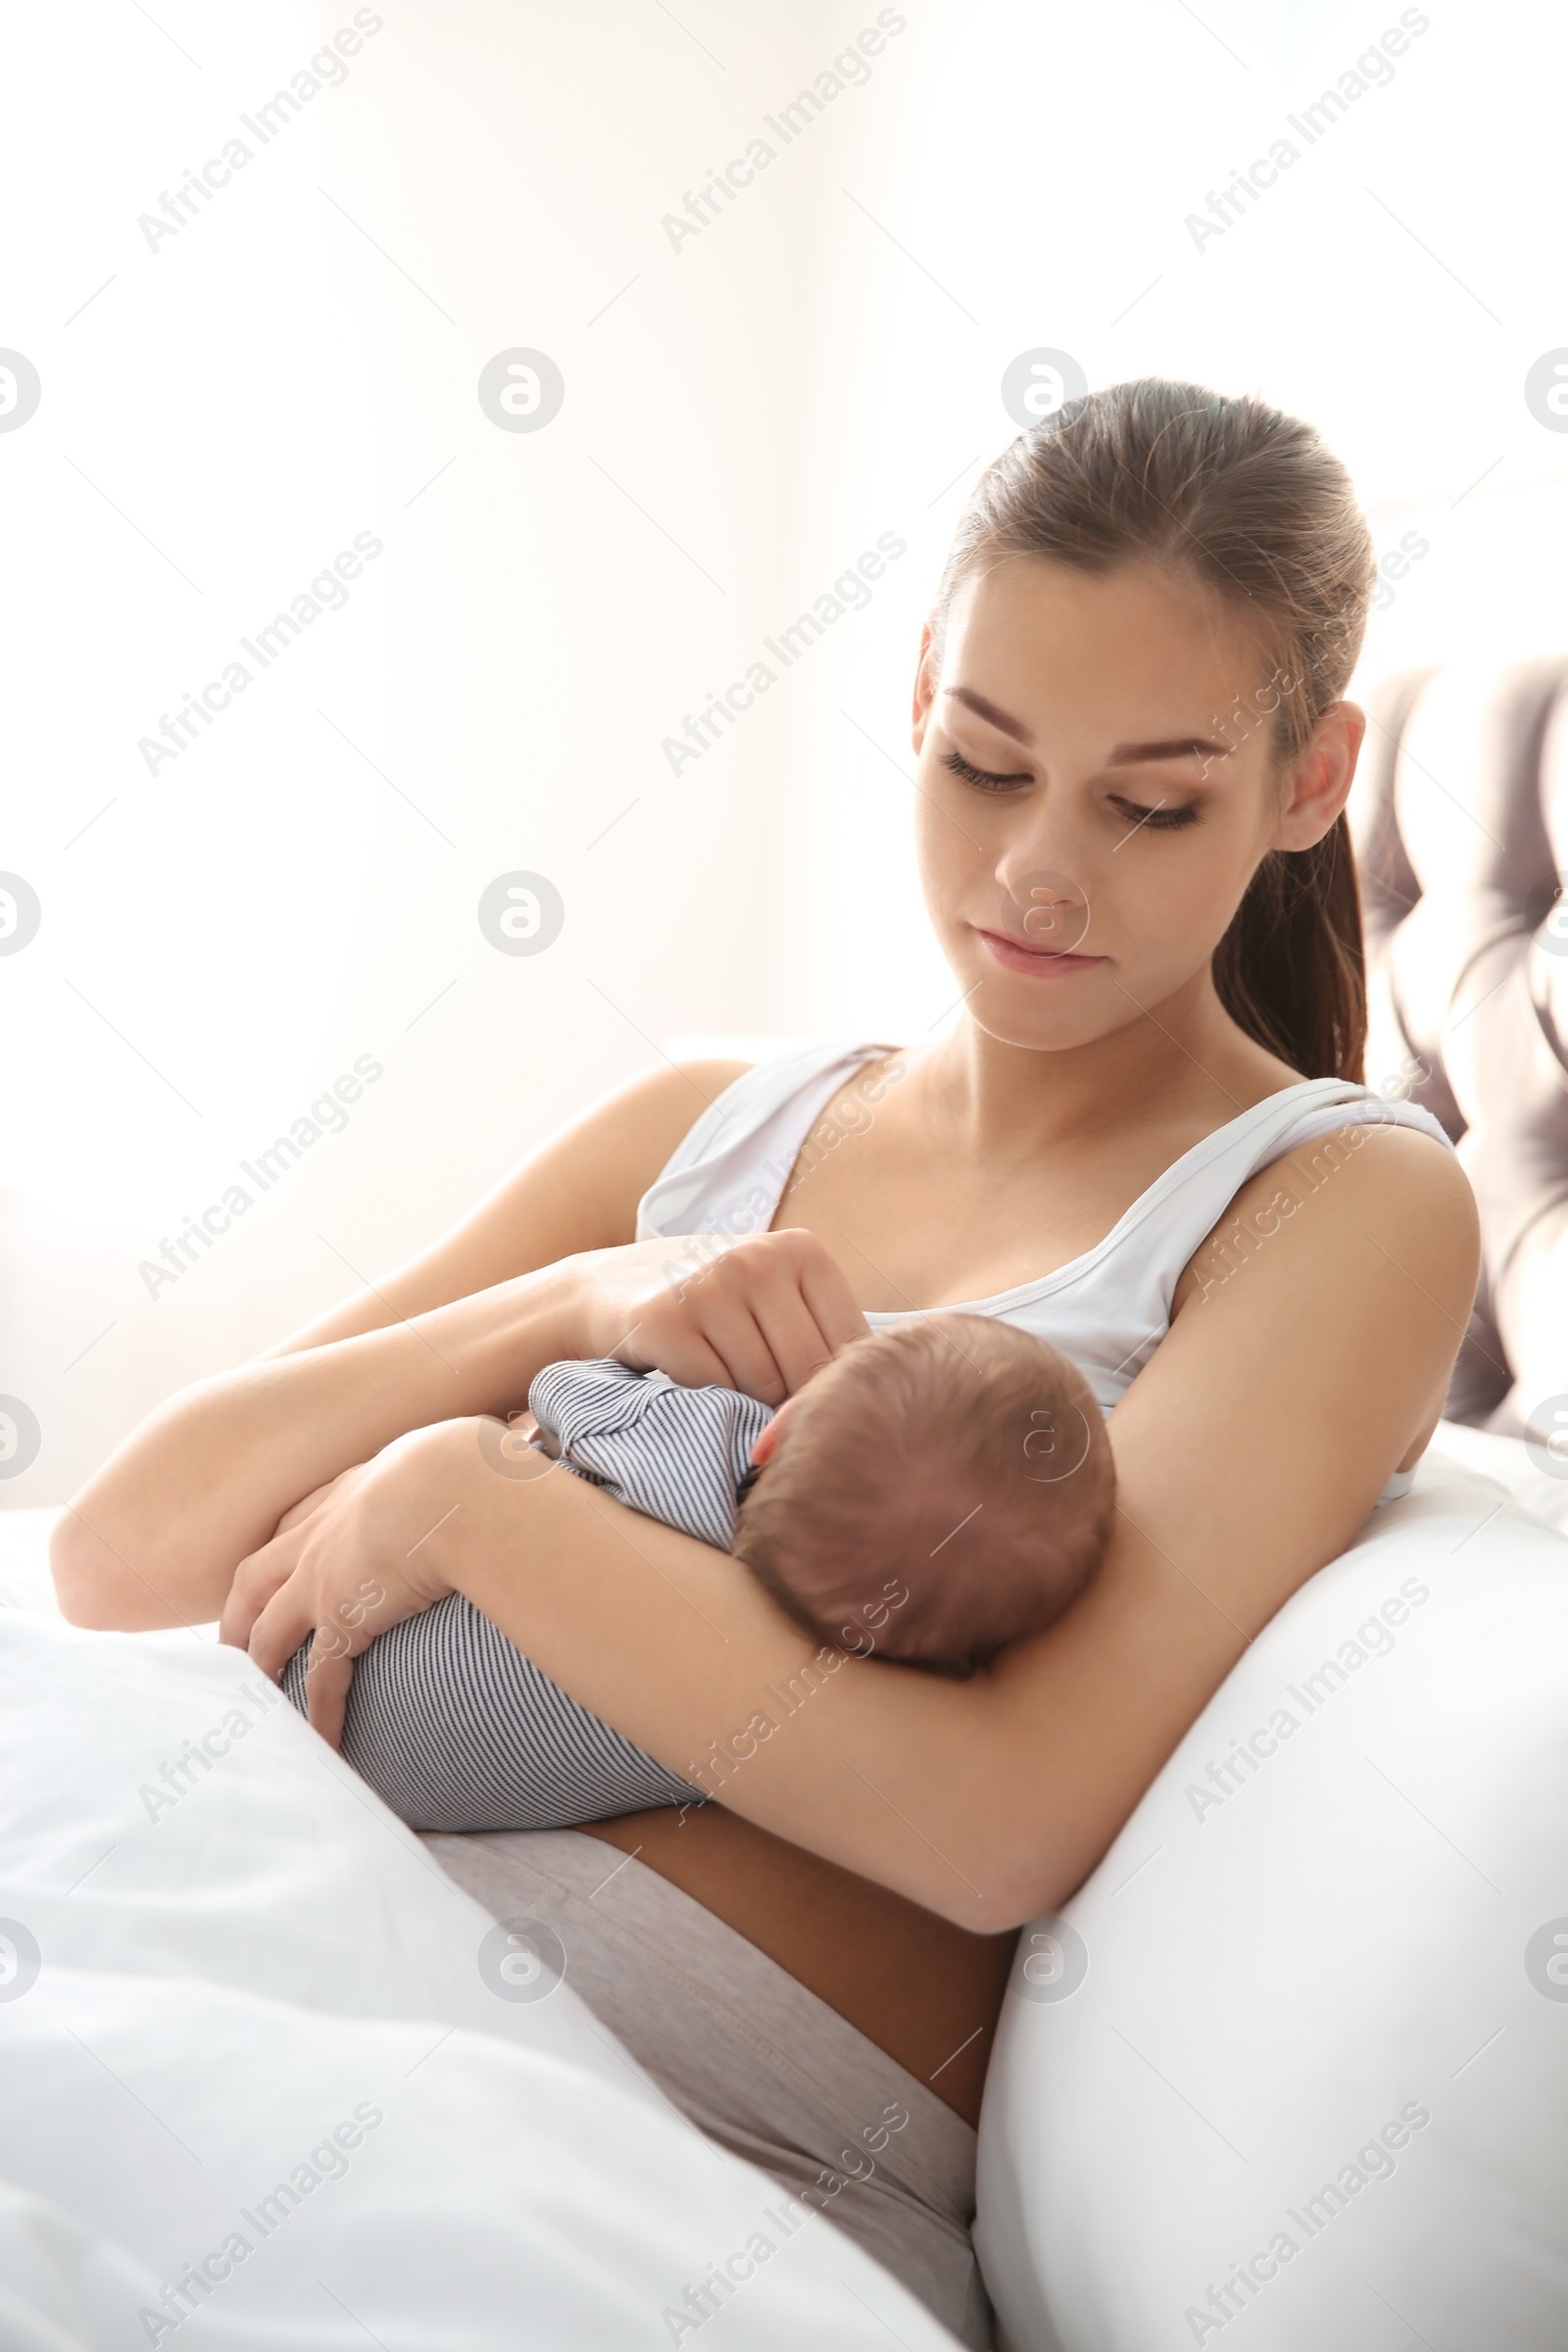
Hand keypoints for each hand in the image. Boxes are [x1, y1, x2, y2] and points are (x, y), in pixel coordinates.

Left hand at [218, 1419, 486, 1745]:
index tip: (272, 1575)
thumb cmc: (471, 1466)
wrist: (456, 1487)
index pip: (298, 1523)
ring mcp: (323, 1576)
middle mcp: (323, 1532)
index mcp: (350, 1491)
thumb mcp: (454, 1457)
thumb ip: (464, 1469)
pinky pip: (322, 1676)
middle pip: (256, 1577)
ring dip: (258, 1666)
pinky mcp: (342, 1617)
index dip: (280, 1553)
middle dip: (238, 1613)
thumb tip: (517, 1456)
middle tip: (231, 1644)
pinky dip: (319, 1711)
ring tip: (253, 1699)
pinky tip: (321, 1740)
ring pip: (269, 1631)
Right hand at [568, 1227, 867, 1405]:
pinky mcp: (664, 1320)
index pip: (848, 1345)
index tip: (815, 1406)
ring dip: (749, 1407)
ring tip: (730, 1393)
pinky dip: (708, 1404)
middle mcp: (757, 1259)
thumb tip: (876, 1403)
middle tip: (770, 1417)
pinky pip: (712, 1390)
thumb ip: (822, 1334)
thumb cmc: (713, 1303)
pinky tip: (694, 1385)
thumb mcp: (776, 1297)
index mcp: (801, 1250)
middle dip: (791, 1405)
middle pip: (806, 1370)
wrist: (609, 1289)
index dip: (835, 1390)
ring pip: (761, 1385)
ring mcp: (708, 1285)